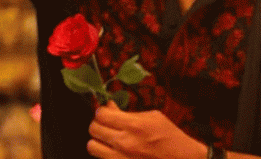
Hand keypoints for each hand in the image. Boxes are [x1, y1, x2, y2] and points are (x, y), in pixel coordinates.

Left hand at [87, 100, 207, 158]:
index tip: (106, 112)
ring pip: (92, 147)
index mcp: (134, 125)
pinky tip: (115, 151)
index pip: (101, 115)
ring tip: (108, 139)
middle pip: (93, 129)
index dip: (101, 111)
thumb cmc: (169, 136)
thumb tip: (109, 106)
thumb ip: (128, 112)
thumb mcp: (152, 117)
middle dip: (98, 123)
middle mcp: (124, 143)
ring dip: (98, 140)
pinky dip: (105, 154)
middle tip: (106, 124)